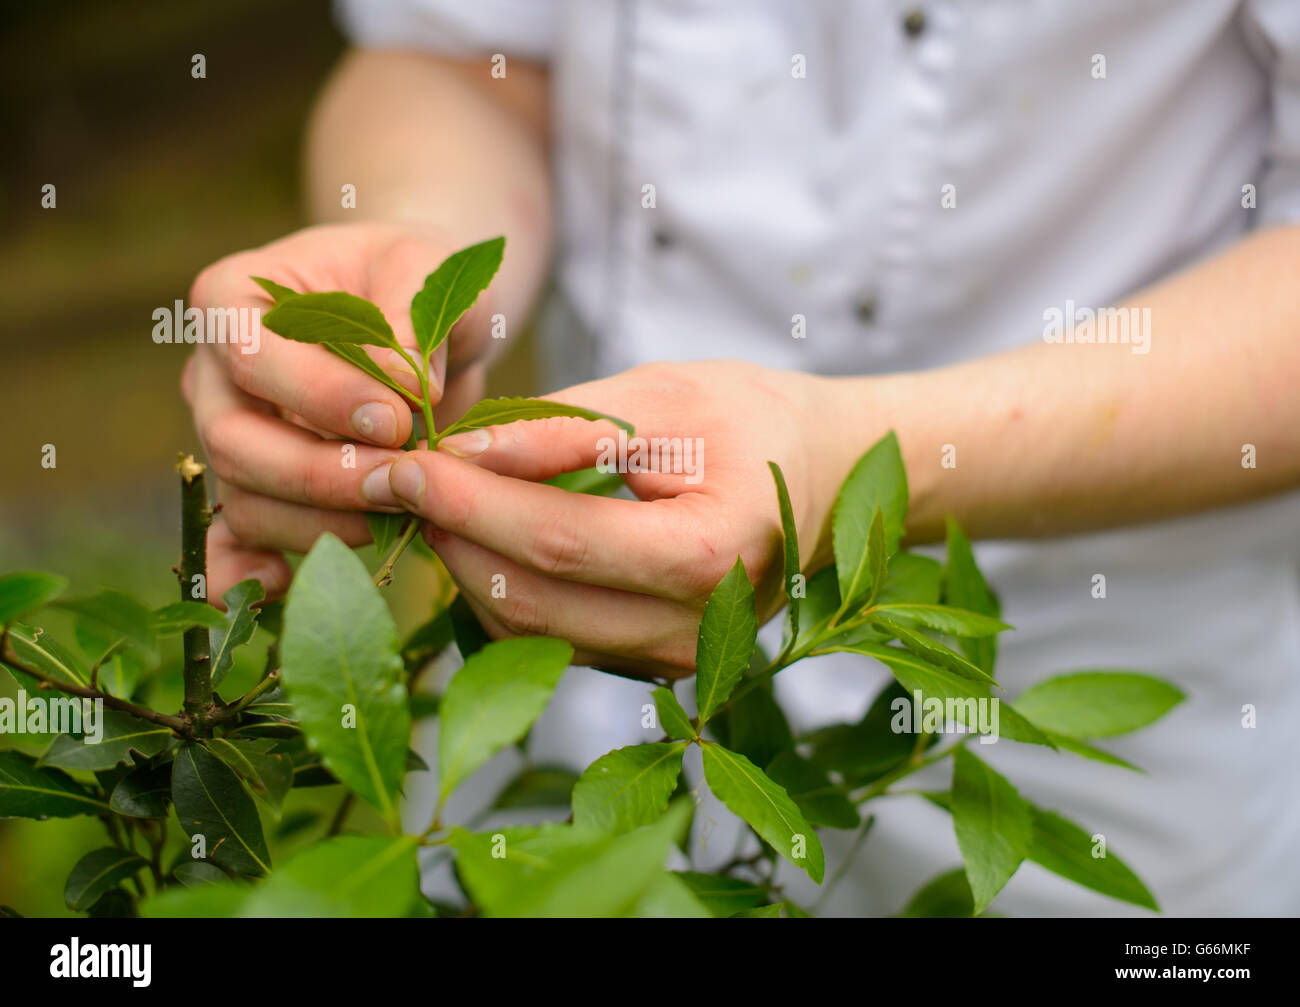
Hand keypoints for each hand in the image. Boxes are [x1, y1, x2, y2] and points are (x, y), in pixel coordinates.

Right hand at [181, 222, 496, 601]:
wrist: (415, 320)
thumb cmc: (414, 279)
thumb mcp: (426, 270)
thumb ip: (413, 314)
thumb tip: (402, 382)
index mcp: (233, 298)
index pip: (252, 353)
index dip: (319, 395)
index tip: (397, 417)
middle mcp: (214, 373)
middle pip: (235, 442)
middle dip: (322, 473)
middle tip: (404, 479)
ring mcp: (230, 437)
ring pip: (247, 501)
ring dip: (324, 523)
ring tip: (404, 513)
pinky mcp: (258, 491)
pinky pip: (237, 546)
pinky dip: (255, 578)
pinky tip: (296, 588)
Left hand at [370, 361, 840, 678]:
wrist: (825, 472)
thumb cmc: (754, 419)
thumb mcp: (666, 396)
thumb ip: (565, 426)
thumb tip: (463, 451)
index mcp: (708, 556)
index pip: (557, 541)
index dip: (469, 505)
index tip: (401, 464)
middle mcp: (693, 629)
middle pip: (534, 601)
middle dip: (453, 539)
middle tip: (396, 479)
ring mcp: (675, 658)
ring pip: (532, 633)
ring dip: (469, 570)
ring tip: (433, 504)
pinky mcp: (653, 664)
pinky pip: (553, 640)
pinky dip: (504, 592)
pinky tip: (481, 538)